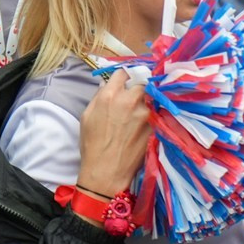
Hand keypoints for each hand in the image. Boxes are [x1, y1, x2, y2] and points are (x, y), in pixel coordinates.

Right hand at [74, 71, 153, 202]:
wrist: (106, 171)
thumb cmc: (92, 145)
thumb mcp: (87, 116)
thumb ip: (99, 96)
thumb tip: (108, 85)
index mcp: (110, 95)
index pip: (123, 72)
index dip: (124, 76)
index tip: (125, 80)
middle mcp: (130, 100)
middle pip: (142, 81)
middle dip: (139, 86)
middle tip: (135, 95)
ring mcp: (145, 113)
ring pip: (151, 96)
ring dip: (147, 100)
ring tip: (139, 111)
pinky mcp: (155, 125)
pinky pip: (156, 112)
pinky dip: (152, 113)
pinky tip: (144, 122)